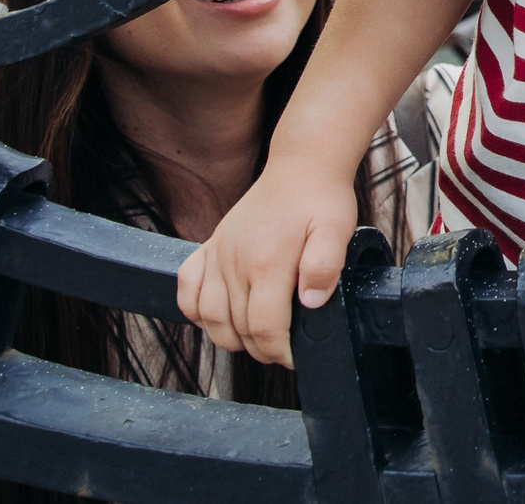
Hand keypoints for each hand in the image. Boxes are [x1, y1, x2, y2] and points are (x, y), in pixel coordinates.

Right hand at [175, 158, 356, 368]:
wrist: (301, 166)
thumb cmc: (321, 200)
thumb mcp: (337, 230)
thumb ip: (325, 267)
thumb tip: (310, 303)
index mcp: (268, 262)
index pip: (264, 327)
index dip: (279, 352)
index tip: (294, 357)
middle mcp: (235, 261)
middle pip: (237, 328)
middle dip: (259, 348)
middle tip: (280, 349)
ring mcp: (218, 253)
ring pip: (208, 316)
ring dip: (228, 337)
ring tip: (254, 339)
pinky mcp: (209, 245)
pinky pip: (186, 287)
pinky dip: (194, 309)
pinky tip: (215, 317)